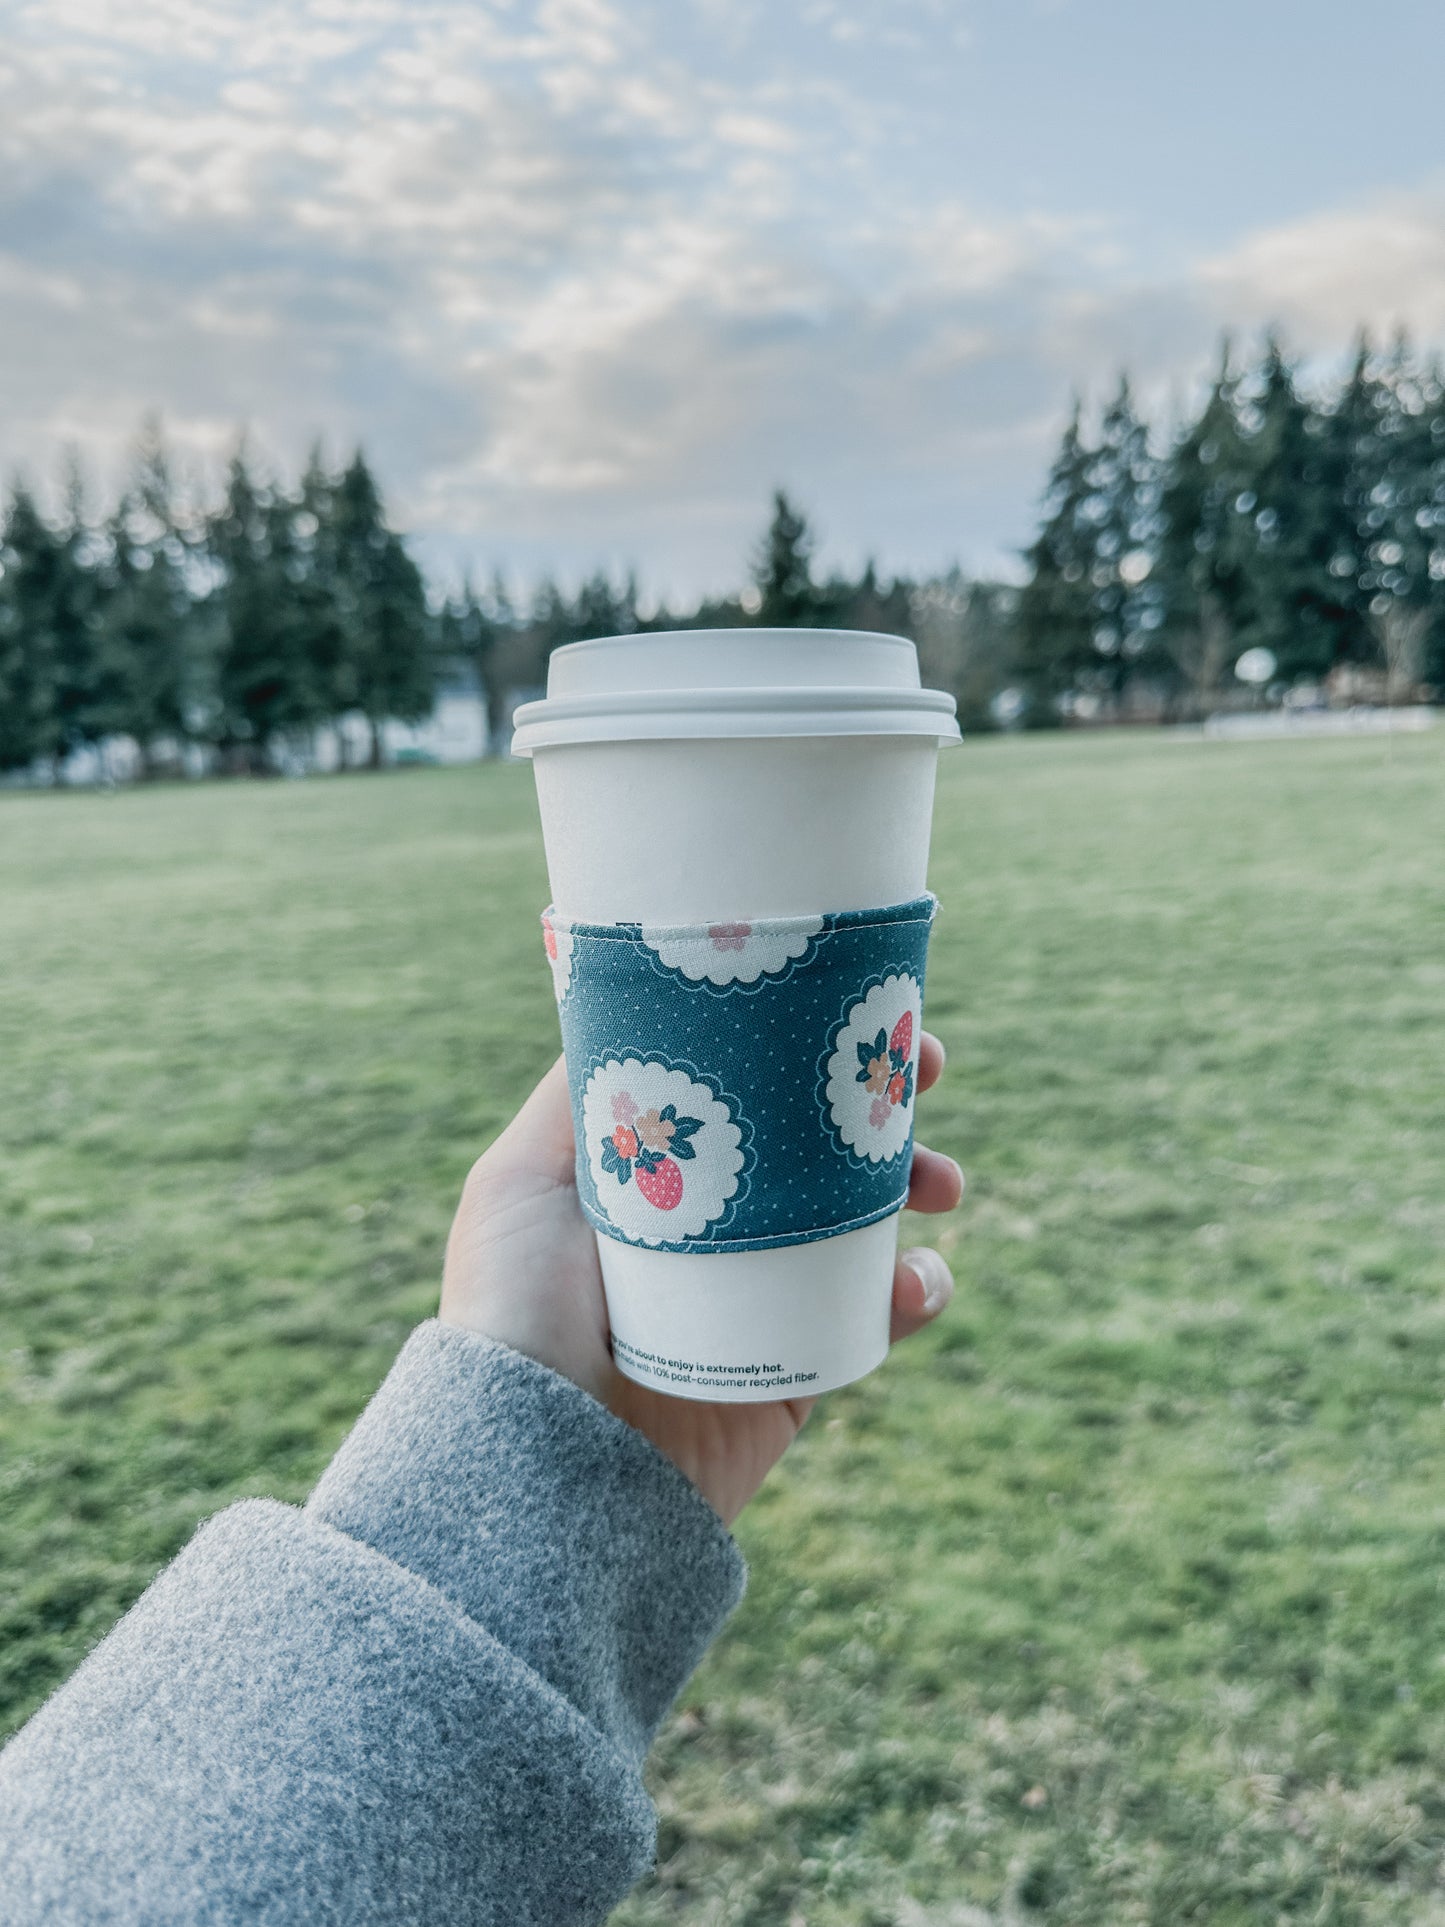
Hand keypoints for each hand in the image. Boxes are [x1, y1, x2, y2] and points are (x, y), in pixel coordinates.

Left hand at [441, 1036, 962, 1524]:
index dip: (804, 1044)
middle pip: (821, 1143)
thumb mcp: (521, 1179)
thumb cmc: (516, 1309)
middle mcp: (720, 1230)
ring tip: (939, 1183)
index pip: (749, 1092)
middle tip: (923, 1066)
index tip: (857, 1003)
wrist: (546, 1464)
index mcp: (662, 1178)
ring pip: (869, 1218)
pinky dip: (919, 1290)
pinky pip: (881, 1318)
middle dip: (883, 1098)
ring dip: (920, 1181)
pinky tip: (916, 1280)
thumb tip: (633, 1004)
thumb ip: (575, 1095)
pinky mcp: (801, 1369)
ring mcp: (764, 1298)